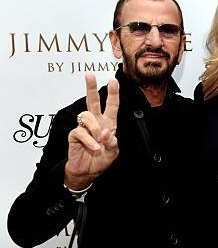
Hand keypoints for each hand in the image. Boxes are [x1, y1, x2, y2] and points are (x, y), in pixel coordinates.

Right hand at [64, 74, 119, 189]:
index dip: (113, 94)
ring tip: (99, 139)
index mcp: (108, 124)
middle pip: (92, 102)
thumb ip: (112, 144)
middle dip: (91, 88)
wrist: (87, 172)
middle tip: (89, 75)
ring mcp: (84, 128)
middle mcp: (96, 123)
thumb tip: (106, 132)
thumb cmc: (101, 160)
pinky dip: (89, 140)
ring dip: (95, 127)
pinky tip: (93, 147)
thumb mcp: (113, 153)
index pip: (111, 106)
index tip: (114, 81)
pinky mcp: (74, 135)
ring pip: (86, 115)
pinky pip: (80, 131)